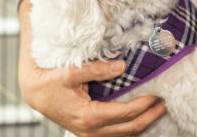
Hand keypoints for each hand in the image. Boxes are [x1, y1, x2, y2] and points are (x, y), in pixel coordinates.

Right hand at [18, 0, 166, 135]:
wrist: (33, 92)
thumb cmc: (48, 82)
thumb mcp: (70, 72)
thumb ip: (97, 69)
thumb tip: (122, 66)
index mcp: (88, 116)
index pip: (124, 114)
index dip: (143, 105)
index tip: (156, 95)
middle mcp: (90, 130)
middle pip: (128, 129)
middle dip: (149, 116)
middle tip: (164, 104)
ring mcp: (89, 134)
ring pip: (122, 135)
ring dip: (141, 123)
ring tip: (156, 110)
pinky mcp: (88, 131)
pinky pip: (114, 133)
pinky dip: (128, 126)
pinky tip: (138, 116)